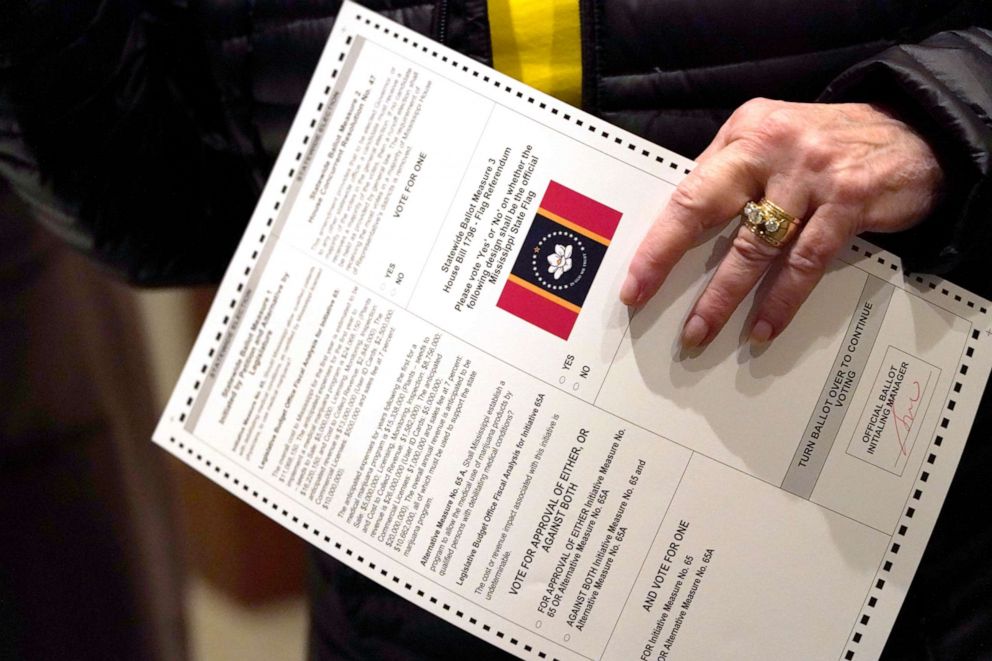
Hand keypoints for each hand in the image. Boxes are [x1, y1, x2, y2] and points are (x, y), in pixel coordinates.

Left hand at [620, 99, 943, 347]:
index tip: (636, 279)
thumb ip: (732, 173)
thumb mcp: (775, 138)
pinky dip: (782, 300)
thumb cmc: (832, 144)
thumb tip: (683, 226)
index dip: (658, 240)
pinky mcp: (848, 200)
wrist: (919, 133)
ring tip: (702, 331)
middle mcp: (773, 146)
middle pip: (706, 209)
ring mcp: (811, 173)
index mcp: (746, 132)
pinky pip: (805, 262)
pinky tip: (764, 326)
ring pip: (755, 247)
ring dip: (724, 297)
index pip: (689, 190)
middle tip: (646, 301)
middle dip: (669, 260)